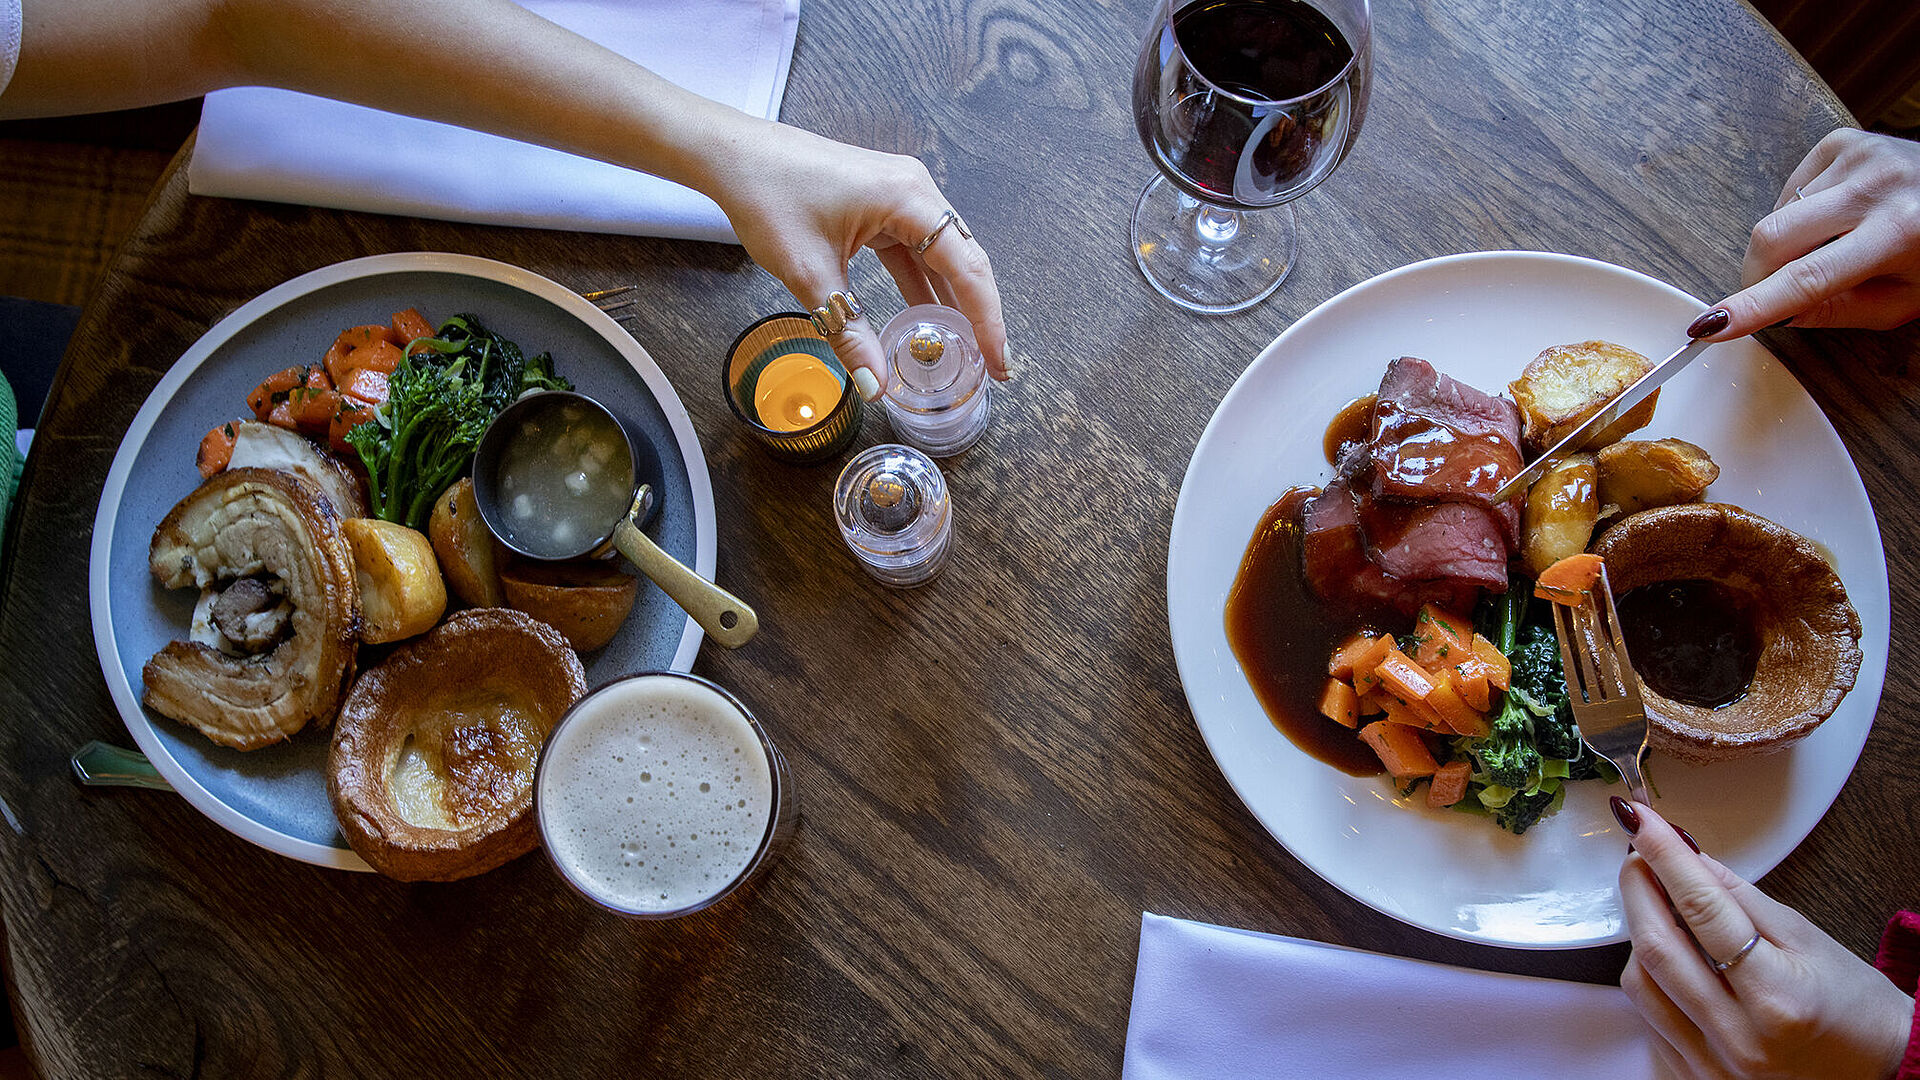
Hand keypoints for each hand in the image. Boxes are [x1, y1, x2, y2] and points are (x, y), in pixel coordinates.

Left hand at [700, 119, 1010, 397]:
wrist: (732, 156)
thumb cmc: (769, 196)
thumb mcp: (810, 275)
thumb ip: (848, 332)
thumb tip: (876, 386)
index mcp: (908, 198)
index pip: (967, 268)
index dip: (987, 321)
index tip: (998, 364)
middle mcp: (915, 190)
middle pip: (965, 259)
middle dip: (979, 314)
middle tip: (990, 366)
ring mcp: (900, 194)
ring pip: (942, 256)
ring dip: (952, 301)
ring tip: (965, 349)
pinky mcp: (881, 203)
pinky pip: (915, 249)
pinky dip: (923, 284)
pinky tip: (926, 318)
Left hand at [1615, 799, 1912, 1078]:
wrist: (1879, 1074)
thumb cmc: (1853, 1007)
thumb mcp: (1807, 939)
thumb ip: (1740, 897)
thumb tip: (1686, 853)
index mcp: (1776, 996)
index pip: (1702, 910)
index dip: (1665, 856)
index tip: (1640, 820)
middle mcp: (1739, 1037)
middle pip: (1656, 948)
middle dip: (1638, 888)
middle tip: (1638, 855)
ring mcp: (1713, 1064)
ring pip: (1640, 984)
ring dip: (1639, 934)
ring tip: (1658, 907)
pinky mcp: (1695, 1078)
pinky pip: (1649, 1018)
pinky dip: (1651, 978)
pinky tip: (1671, 957)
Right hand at [1692, 128, 1919, 339]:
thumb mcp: (1903, 301)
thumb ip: (1838, 312)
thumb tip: (1779, 313)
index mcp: (1898, 234)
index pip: (1806, 278)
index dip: (1753, 306)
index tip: (1709, 326)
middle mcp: (1875, 188)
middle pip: (1772, 238)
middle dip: (1756, 276)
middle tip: (1769, 295)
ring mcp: (1857, 158)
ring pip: (1779, 217)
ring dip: (1788, 245)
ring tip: (1832, 246)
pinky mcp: (1843, 142)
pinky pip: (1790, 190)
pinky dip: (1798, 215)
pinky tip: (1832, 218)